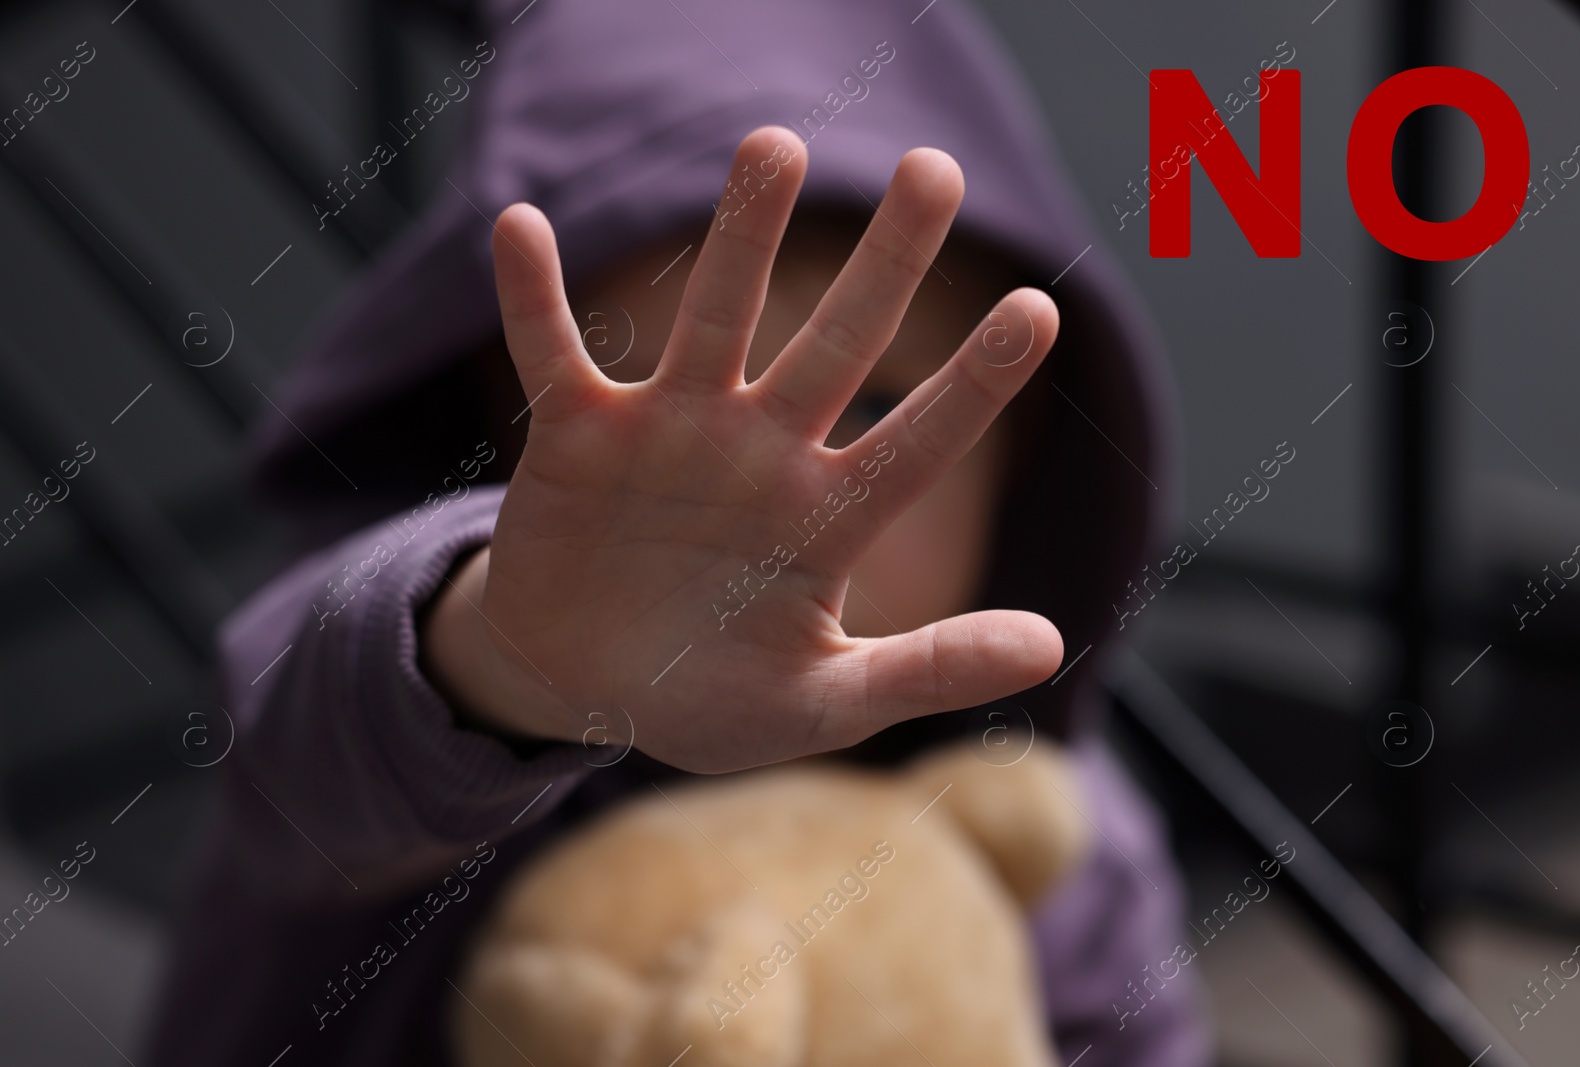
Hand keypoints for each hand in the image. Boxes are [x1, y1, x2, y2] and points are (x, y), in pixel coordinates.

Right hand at [423, 126, 1061, 772]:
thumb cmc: (712, 698)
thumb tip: (1053, 646)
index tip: (1038, 309)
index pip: (918, 442)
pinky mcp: (580, 434)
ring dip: (743, 236)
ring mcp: (671, 432)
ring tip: (776, 145)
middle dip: (888, 262)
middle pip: (838, 344)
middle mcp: (762, 452)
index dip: (976, 380)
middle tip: (938, 169)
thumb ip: (927, 672)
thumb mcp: (823, 702)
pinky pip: (552, 355)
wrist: (585, 686)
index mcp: (826, 516)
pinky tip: (522, 229)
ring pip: (715, 318)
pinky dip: (534, 300)